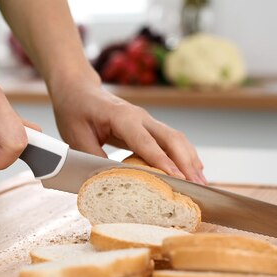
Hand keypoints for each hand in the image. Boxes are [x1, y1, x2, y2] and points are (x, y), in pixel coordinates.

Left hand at [50, 79, 205, 183]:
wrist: (78, 89)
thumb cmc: (75, 111)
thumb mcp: (75, 136)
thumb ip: (92, 158)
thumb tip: (109, 181)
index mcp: (122, 117)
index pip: (147, 143)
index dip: (163, 162)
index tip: (178, 179)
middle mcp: (141, 117)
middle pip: (172, 139)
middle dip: (187, 163)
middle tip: (197, 186)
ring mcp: (147, 121)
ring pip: (177, 139)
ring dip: (191, 160)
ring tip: (202, 184)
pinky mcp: (149, 127)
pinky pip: (172, 141)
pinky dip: (185, 156)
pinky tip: (194, 171)